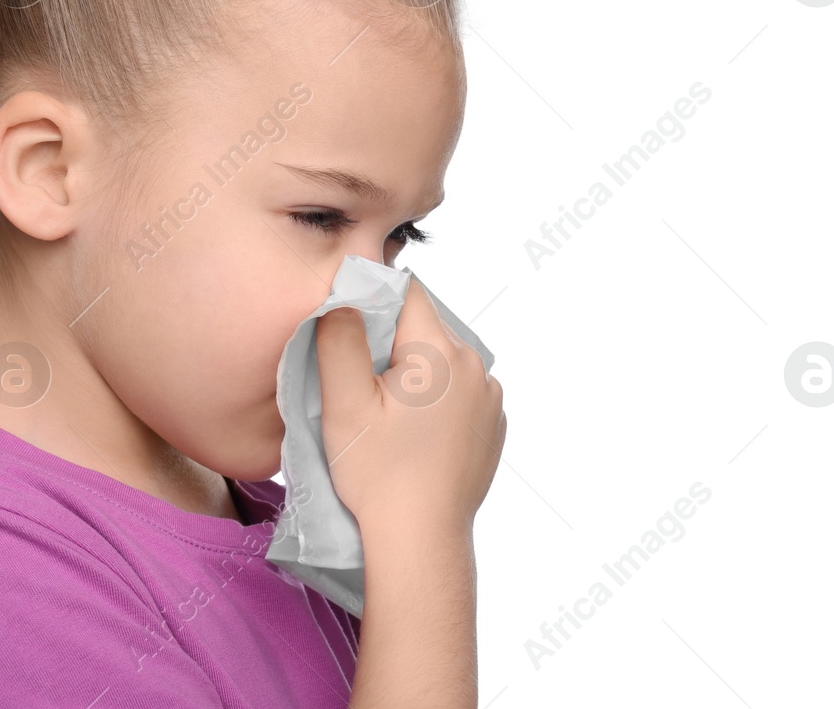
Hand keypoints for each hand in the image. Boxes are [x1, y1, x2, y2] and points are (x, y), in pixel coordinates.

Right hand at [315, 279, 505, 535]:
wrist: (421, 540)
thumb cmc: (378, 473)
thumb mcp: (343, 403)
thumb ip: (340, 339)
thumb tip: (346, 297)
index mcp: (442, 351)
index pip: (406, 293)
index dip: (372, 304)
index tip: (349, 339)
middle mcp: (476, 366)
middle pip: (424, 326)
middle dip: (391, 343)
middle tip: (362, 386)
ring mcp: (490, 397)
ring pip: (441, 359)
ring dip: (415, 373)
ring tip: (388, 416)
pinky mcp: (493, 425)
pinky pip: (458, 391)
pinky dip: (436, 399)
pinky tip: (414, 434)